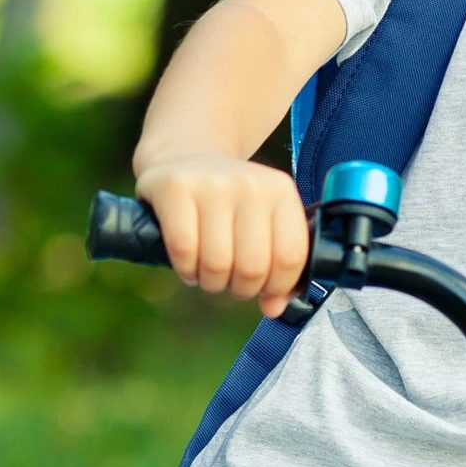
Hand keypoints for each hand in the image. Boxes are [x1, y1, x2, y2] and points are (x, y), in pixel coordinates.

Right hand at [134, 152, 311, 317]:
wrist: (184, 158)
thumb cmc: (230, 203)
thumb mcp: (263, 222)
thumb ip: (278, 266)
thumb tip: (274, 308)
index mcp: (281, 191)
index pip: (291, 257)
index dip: (277, 287)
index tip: (264, 289)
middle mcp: (250, 184)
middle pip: (253, 267)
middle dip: (241, 289)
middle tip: (231, 282)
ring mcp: (212, 184)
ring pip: (217, 264)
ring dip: (211, 283)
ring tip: (209, 273)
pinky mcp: (175, 188)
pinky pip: (184, 250)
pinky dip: (186, 270)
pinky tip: (188, 264)